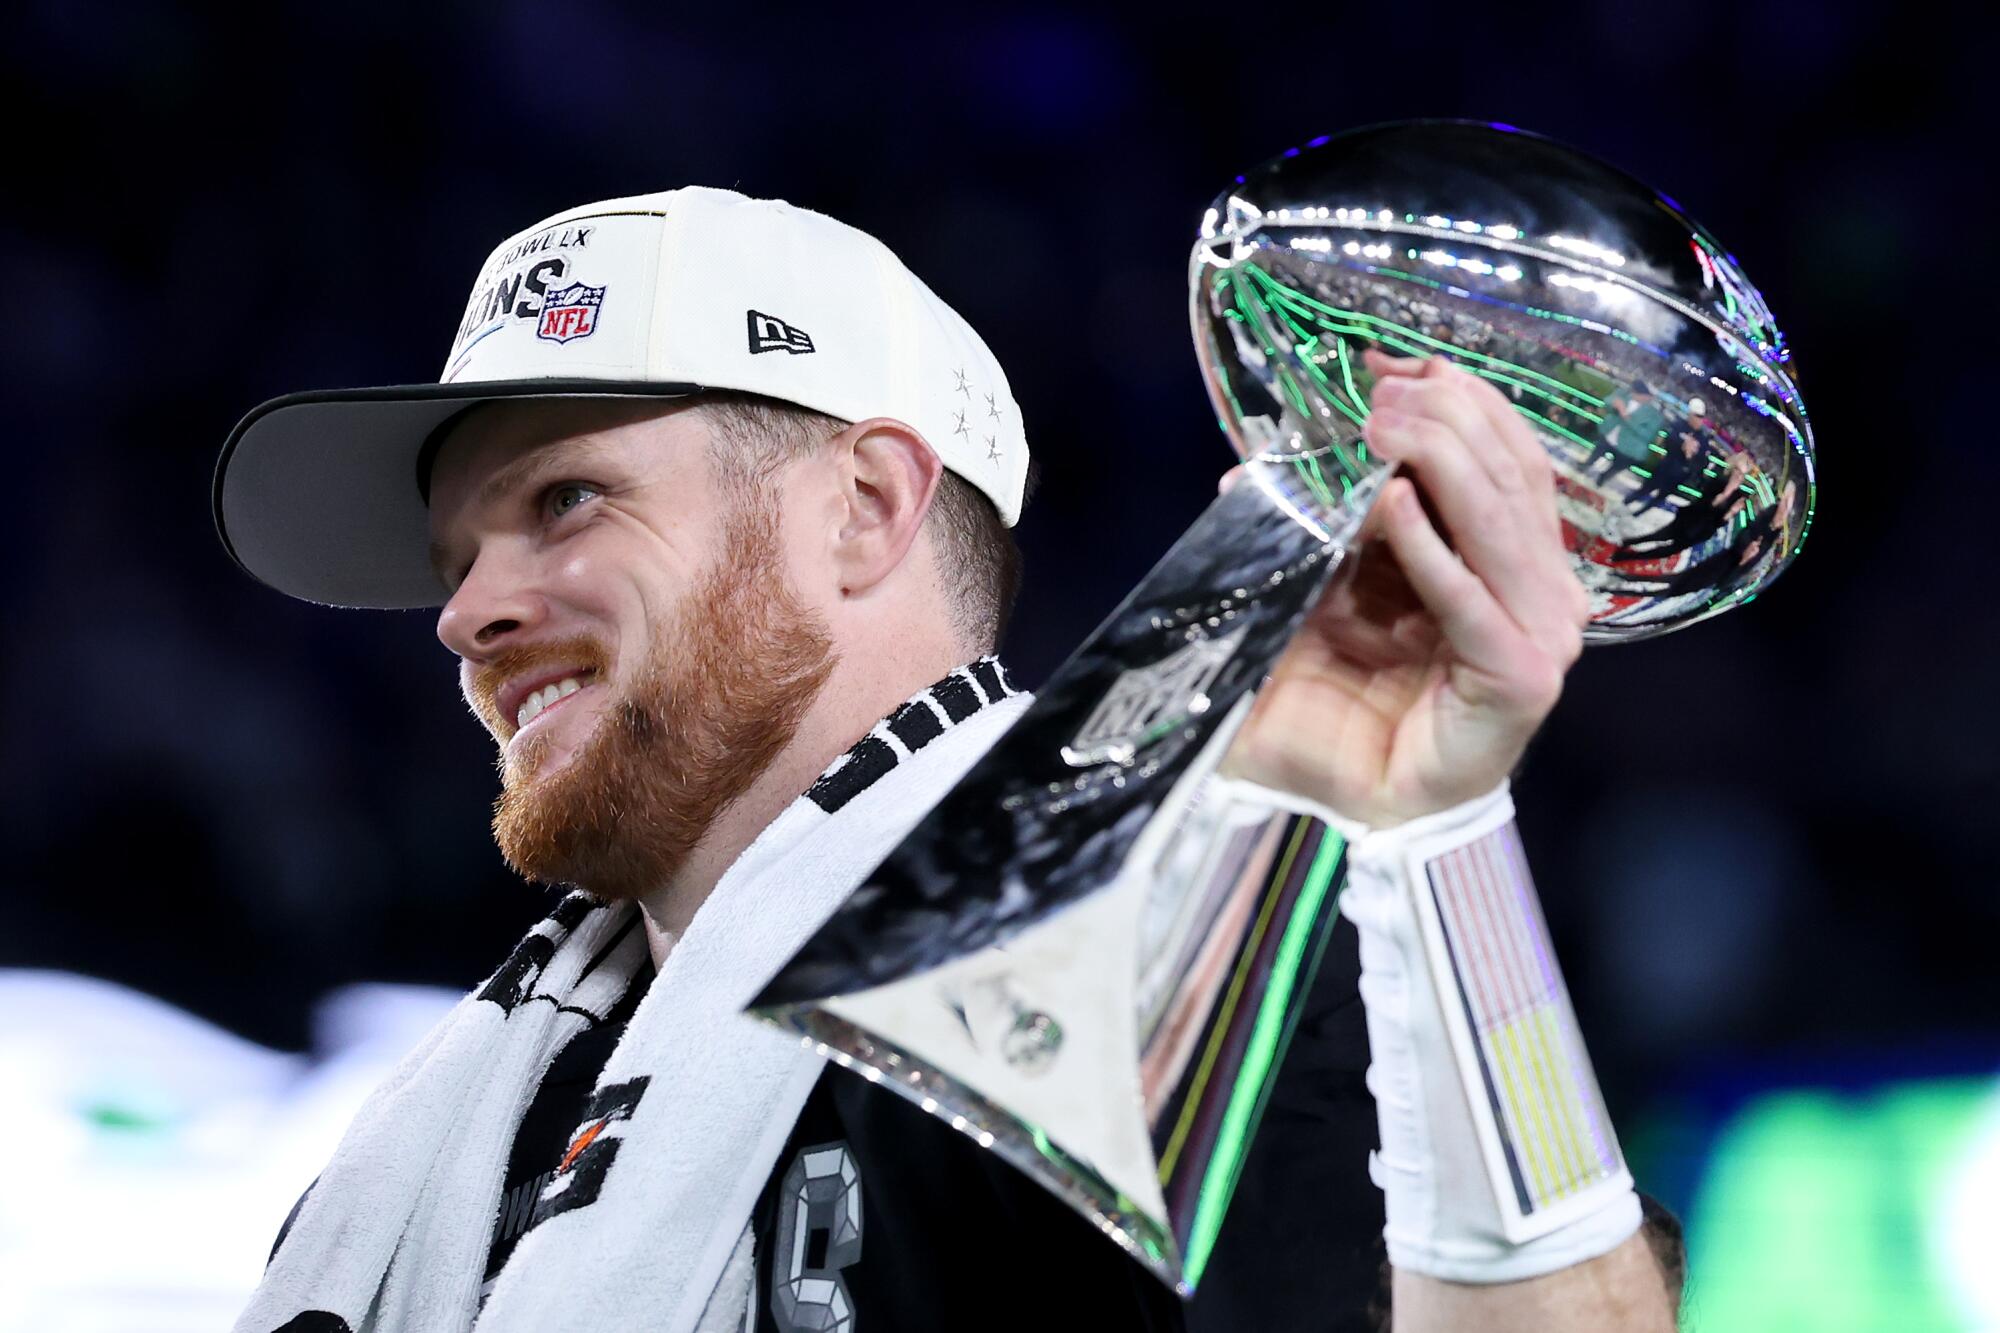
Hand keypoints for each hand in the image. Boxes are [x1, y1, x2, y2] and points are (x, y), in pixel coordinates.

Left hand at [1221, 350, 1590, 827]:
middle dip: (1445, 419)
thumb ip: (1311, 530)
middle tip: (1382, 391)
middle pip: (1508, 477)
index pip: (1505, 454)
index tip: (1391, 360)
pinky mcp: (1519, 681)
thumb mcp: (1322, 591)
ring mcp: (1539, 635)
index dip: (1458, 398)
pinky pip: (1472, 603)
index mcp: (1507, 560)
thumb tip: (1247, 472)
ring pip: (1500, 525)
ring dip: (1440, 462)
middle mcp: (1538, 590)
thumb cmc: (1340, 702)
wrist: (1344, 804)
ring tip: (1385, 424)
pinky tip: (1393, 506)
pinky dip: (1433, 552)